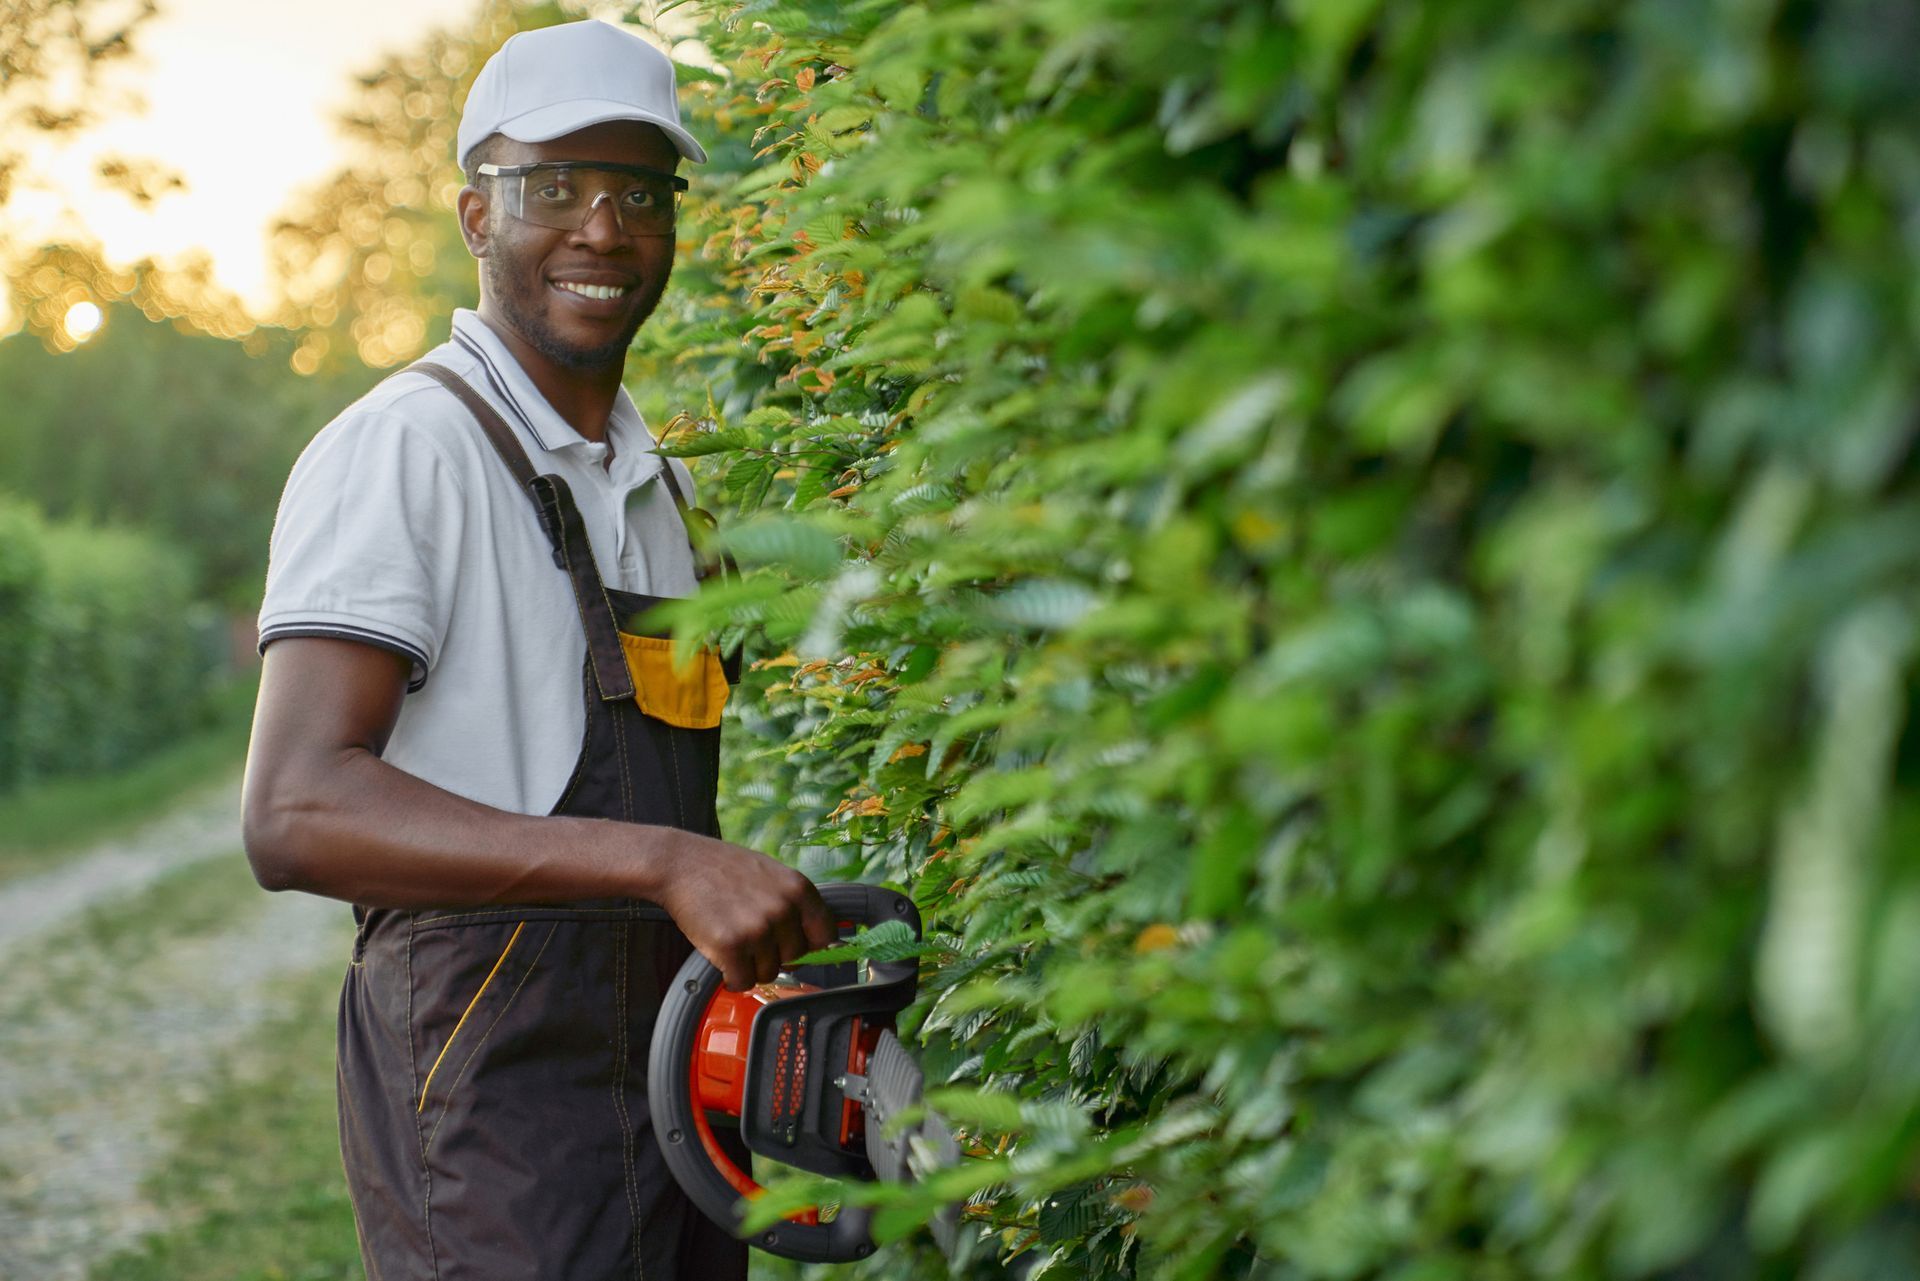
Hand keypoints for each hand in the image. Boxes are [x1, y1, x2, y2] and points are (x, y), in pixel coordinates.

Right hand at [655, 836, 835, 990]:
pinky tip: (722, 957)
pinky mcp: (730, 946)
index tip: (793, 946)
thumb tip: (823, 940)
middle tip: (749, 936)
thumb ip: (795, 903)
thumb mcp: (771, 875)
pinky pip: (742, 982)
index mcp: (799, 889)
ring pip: (767, 973)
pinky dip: (732, 977)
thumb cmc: (724, 869)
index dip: (809, 945)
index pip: (825, 935)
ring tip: (733, 940)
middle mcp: (783, 909)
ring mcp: (758, 928)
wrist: (680, 863)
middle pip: (794, 957)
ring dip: (750, 966)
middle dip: (773, 954)